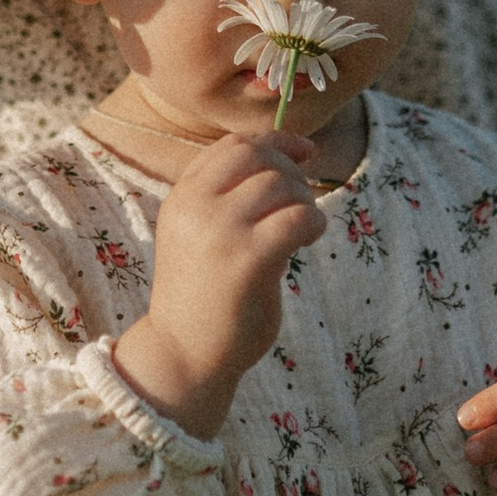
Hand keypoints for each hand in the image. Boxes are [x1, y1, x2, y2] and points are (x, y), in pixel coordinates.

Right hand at [113, 133, 325, 436]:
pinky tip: (310, 240)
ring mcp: (217, 231)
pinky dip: (314, 223)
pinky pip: (297, 219)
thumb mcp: (203, 235)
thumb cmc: (204, 298)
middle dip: (292, 170)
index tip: (305, 150)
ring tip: (303, 229)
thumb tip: (290, 160)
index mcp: (182, 197)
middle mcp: (193, 206)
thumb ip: (231, 200)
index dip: (276, 141)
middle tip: (303, 202)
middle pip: (258, 157)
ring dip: (305, 201)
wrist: (183, 355)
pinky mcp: (245, 260)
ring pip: (280, 184)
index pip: (233, 145)